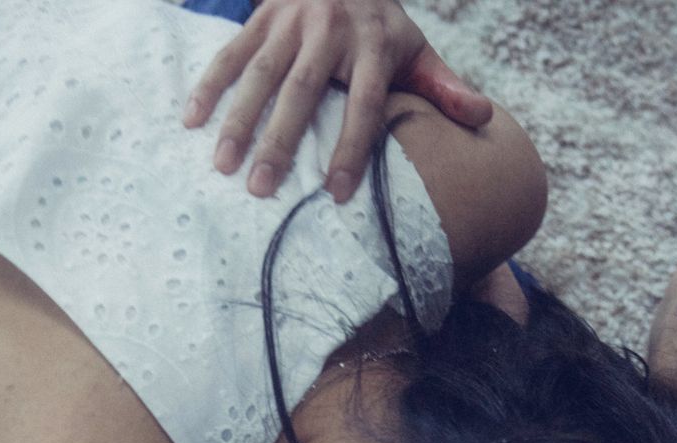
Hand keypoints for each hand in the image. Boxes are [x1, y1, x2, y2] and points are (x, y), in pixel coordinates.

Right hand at [184, 0, 492, 201]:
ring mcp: (292, 21)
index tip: (338, 192)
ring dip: (240, 119)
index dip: (352, 147)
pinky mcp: (263, 16)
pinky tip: (192, 120)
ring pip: (262, 74)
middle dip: (281, 140)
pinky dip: (209, 85)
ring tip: (223, 165)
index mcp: (374, 45)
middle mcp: (331, 31)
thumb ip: (445, 85)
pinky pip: (232, 52)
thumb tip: (484, 118)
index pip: (365, 103)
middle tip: (261, 189)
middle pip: (305, 91)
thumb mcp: (416, 47)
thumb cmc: (380, 23)